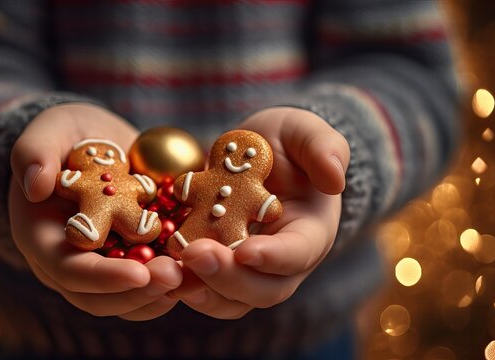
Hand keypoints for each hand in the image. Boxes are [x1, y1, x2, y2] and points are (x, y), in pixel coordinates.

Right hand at [8, 103, 181, 319]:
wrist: (93, 143)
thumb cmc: (65, 135)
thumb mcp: (48, 131)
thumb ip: (34, 152)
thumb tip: (35, 185)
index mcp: (43, 238)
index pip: (68, 270)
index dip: (103, 278)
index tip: (140, 273)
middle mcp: (72, 260)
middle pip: (101, 298)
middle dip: (140, 294)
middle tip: (177, 278)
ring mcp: (103, 264)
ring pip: (130, 300)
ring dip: (163, 294)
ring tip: (198, 279)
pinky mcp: (132, 258)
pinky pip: (152, 283)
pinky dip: (177, 282)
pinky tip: (204, 271)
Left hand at [172, 107, 349, 318]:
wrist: (256, 156)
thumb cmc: (285, 143)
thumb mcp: (304, 131)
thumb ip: (324, 147)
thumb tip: (336, 178)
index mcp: (310, 231)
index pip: (299, 254)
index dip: (275, 257)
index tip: (246, 250)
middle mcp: (283, 262)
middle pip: (263, 290)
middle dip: (229, 277)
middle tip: (194, 254)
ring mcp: (250, 271)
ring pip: (231, 301)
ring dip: (201, 290)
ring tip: (170, 271)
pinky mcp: (220, 269)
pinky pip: (203, 291)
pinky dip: (182, 285)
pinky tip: (158, 269)